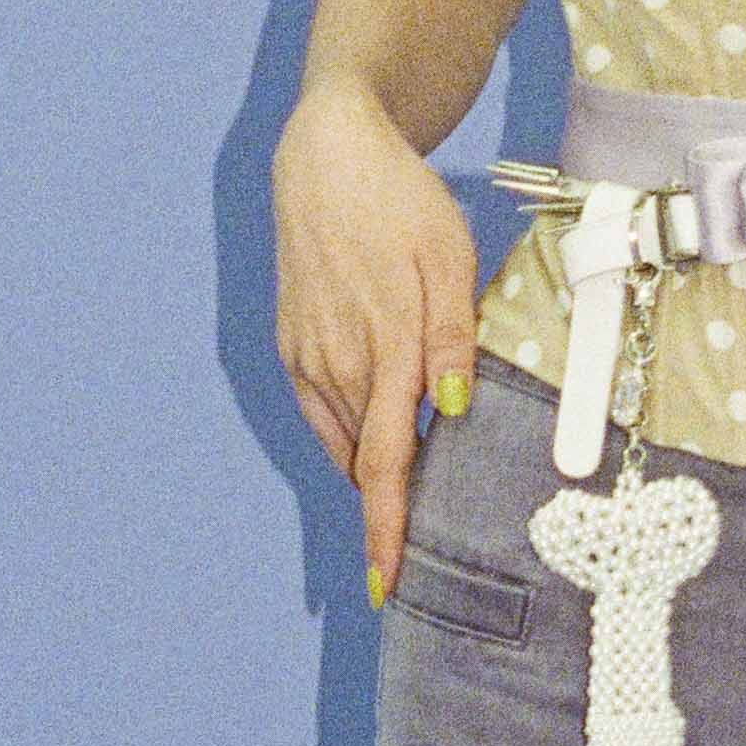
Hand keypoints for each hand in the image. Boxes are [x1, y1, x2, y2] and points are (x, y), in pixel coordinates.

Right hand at [275, 80, 486, 601]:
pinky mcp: (293, 347)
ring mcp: (308, 357)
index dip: (388, 529)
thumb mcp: (448, 260)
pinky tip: (379, 441)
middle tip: (409, 567)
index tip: (387, 587)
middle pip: (367, 463)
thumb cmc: (403, 206)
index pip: (385, 463)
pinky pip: (326, 413)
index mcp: (384, 348)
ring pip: (346, 441)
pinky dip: (352, 438)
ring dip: (373, 478)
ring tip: (402, 513)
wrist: (326, 158)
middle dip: (387, 517)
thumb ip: (451, 340)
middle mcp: (337, 363)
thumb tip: (452, 410)